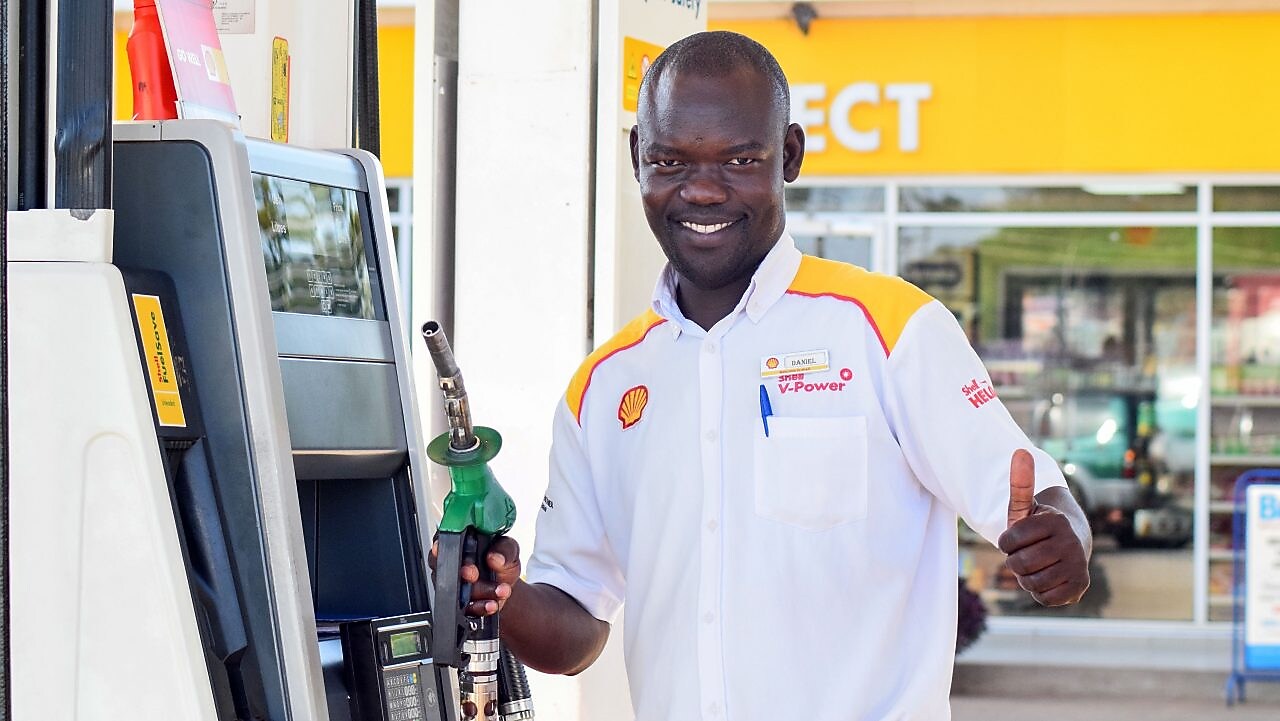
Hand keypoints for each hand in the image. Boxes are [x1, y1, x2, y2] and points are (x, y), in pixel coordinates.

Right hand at [429, 534, 522, 616]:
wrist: (506, 587)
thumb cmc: (502, 564)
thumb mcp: (510, 550)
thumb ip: (505, 549)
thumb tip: (495, 557)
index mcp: (461, 542)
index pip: (445, 542)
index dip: (443, 548)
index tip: (450, 553)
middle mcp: (452, 564)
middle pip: (446, 568)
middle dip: (463, 572)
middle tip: (474, 574)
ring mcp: (454, 586)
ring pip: (458, 591)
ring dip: (481, 592)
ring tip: (500, 590)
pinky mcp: (460, 605)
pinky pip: (466, 609)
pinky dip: (481, 607)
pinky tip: (492, 603)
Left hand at [997, 450, 1089, 605]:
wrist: (1070, 545)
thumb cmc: (1038, 526)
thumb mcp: (1025, 506)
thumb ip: (1019, 483)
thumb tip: (1020, 451)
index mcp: (1055, 520)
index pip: (1007, 542)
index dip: (1006, 543)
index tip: (1019, 537)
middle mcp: (1071, 542)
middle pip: (1018, 564)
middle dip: (1016, 561)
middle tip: (1029, 552)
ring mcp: (1078, 565)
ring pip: (1030, 582)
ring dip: (1027, 577)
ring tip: (1038, 564)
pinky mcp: (1080, 586)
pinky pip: (1044, 597)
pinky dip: (1040, 591)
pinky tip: (1049, 577)